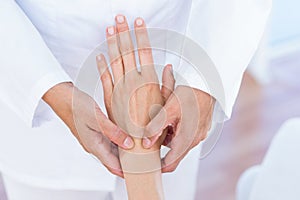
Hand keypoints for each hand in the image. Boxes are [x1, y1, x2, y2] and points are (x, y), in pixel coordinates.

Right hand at [43, 82, 133, 176]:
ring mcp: (94, 137)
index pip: (112, 166)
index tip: (138, 172)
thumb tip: (128, 144)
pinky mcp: (95, 130)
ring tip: (139, 149)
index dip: (125, 171)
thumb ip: (113, 133)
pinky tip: (128, 135)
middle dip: (127, 162)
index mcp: (94, 146)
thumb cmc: (76, 107)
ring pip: (113, 149)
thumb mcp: (97, 119)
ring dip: (124, 150)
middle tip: (142, 160)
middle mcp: (94, 144)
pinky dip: (120, 139)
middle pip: (114, 159)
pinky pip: (110, 139)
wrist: (62, 96)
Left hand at [96, 15, 174, 148]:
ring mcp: (120, 90)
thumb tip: (166, 66)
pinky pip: (105, 78)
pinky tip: (100, 54)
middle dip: (124, 33)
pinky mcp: (110, 99)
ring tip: (110, 28)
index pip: (145, 53)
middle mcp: (133, 83)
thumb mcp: (168, 105)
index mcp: (149, 83)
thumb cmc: (156, 128)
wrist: (139, 147)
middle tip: (119, 17)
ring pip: (115, 62)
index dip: (141, 36)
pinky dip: (102, 66)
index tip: (138, 22)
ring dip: (112, 44)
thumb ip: (167, 84)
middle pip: (128, 52)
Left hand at [143, 86, 214, 172]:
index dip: (159, 167)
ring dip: (169, 134)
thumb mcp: (169, 109)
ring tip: (162, 119)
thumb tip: (146, 142)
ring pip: (179, 140)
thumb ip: (156, 127)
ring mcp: (199, 133)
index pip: (171, 163)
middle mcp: (195, 139)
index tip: (148, 165)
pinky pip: (186, 133)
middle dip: (161, 144)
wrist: (208, 82)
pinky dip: (176, 128)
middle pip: (174, 151)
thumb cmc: (191, 93)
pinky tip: (173, 115)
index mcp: (187, 139)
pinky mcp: (201, 126)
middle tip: (151, 134)